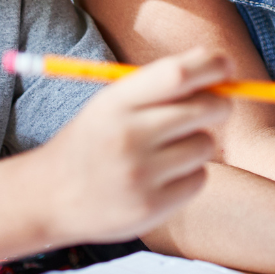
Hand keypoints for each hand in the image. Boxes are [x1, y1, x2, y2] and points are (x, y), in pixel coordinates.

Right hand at [35, 47, 231, 244]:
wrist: (49, 197)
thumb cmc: (92, 141)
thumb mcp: (111, 103)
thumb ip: (158, 86)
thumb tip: (218, 66)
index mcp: (115, 103)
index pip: (177, 75)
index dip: (210, 65)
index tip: (225, 65)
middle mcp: (128, 137)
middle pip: (203, 108)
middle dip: (219, 103)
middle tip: (215, 105)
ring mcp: (140, 175)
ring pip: (205, 144)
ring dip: (199, 141)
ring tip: (171, 148)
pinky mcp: (152, 208)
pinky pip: (199, 179)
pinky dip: (191, 174)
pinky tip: (164, 175)